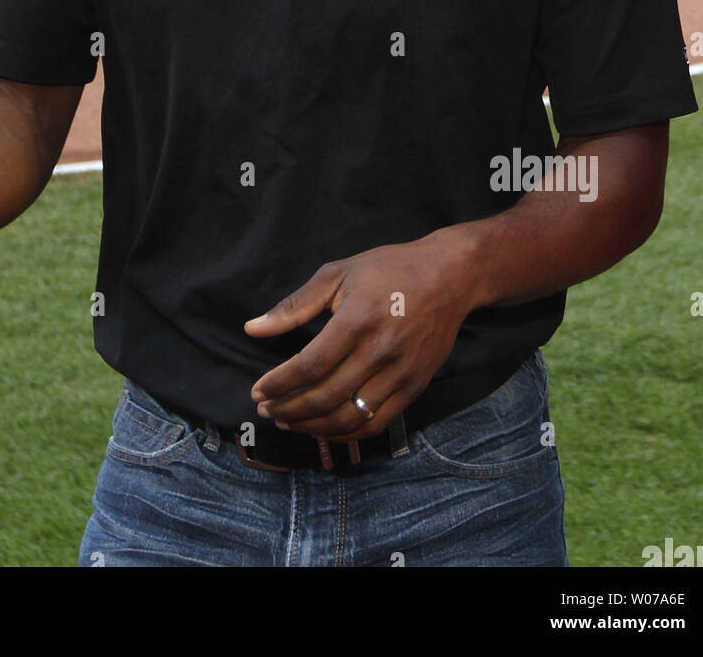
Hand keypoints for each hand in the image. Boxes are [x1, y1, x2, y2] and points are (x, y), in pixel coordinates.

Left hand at [244, 235, 473, 441]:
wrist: (449, 276)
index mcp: (356, 320)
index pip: (310, 366)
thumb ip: (294, 305)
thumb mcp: (338, 274)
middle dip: (289, 409)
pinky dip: (346, 433)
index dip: (279, 384)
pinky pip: (376, 423)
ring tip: (289, 421)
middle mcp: (379, 351)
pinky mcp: (415, 387)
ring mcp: (401, 373)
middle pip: (326, 397)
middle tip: (267, 409)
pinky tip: (324, 427)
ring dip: (313, 427)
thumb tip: (252, 328)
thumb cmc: (388, 269)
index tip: (259, 390)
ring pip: (349, 417)